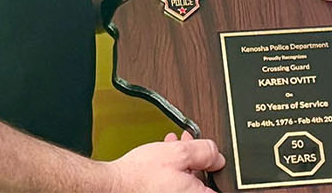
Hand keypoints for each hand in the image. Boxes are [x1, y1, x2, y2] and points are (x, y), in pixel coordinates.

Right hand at [107, 131, 222, 192]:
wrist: (114, 184)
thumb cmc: (140, 175)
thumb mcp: (178, 153)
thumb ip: (204, 152)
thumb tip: (217, 156)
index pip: (217, 186)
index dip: (214, 169)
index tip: (211, 160)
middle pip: (200, 182)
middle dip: (196, 160)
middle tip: (189, 144)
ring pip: (185, 182)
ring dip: (183, 161)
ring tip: (174, 145)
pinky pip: (173, 185)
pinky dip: (172, 170)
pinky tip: (165, 156)